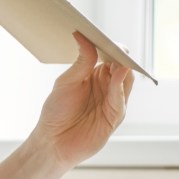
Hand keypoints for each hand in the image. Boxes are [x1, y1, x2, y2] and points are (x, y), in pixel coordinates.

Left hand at [30, 33, 133, 169]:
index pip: (110, 56)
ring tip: (119, 56)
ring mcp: (113, 101)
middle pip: (121, 66)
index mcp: (95, 75)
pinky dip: (120, 85)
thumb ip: (80, 62)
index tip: (105, 38)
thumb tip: (83, 36)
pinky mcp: (114, 117)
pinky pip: (121, 98)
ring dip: (123, 68)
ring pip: (126, 80)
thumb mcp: (66, 82)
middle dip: (119, 55)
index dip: (110, 47)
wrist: (52, 142)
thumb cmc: (57, 112)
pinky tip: (118, 73)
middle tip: (114, 44)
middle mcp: (107, 87)